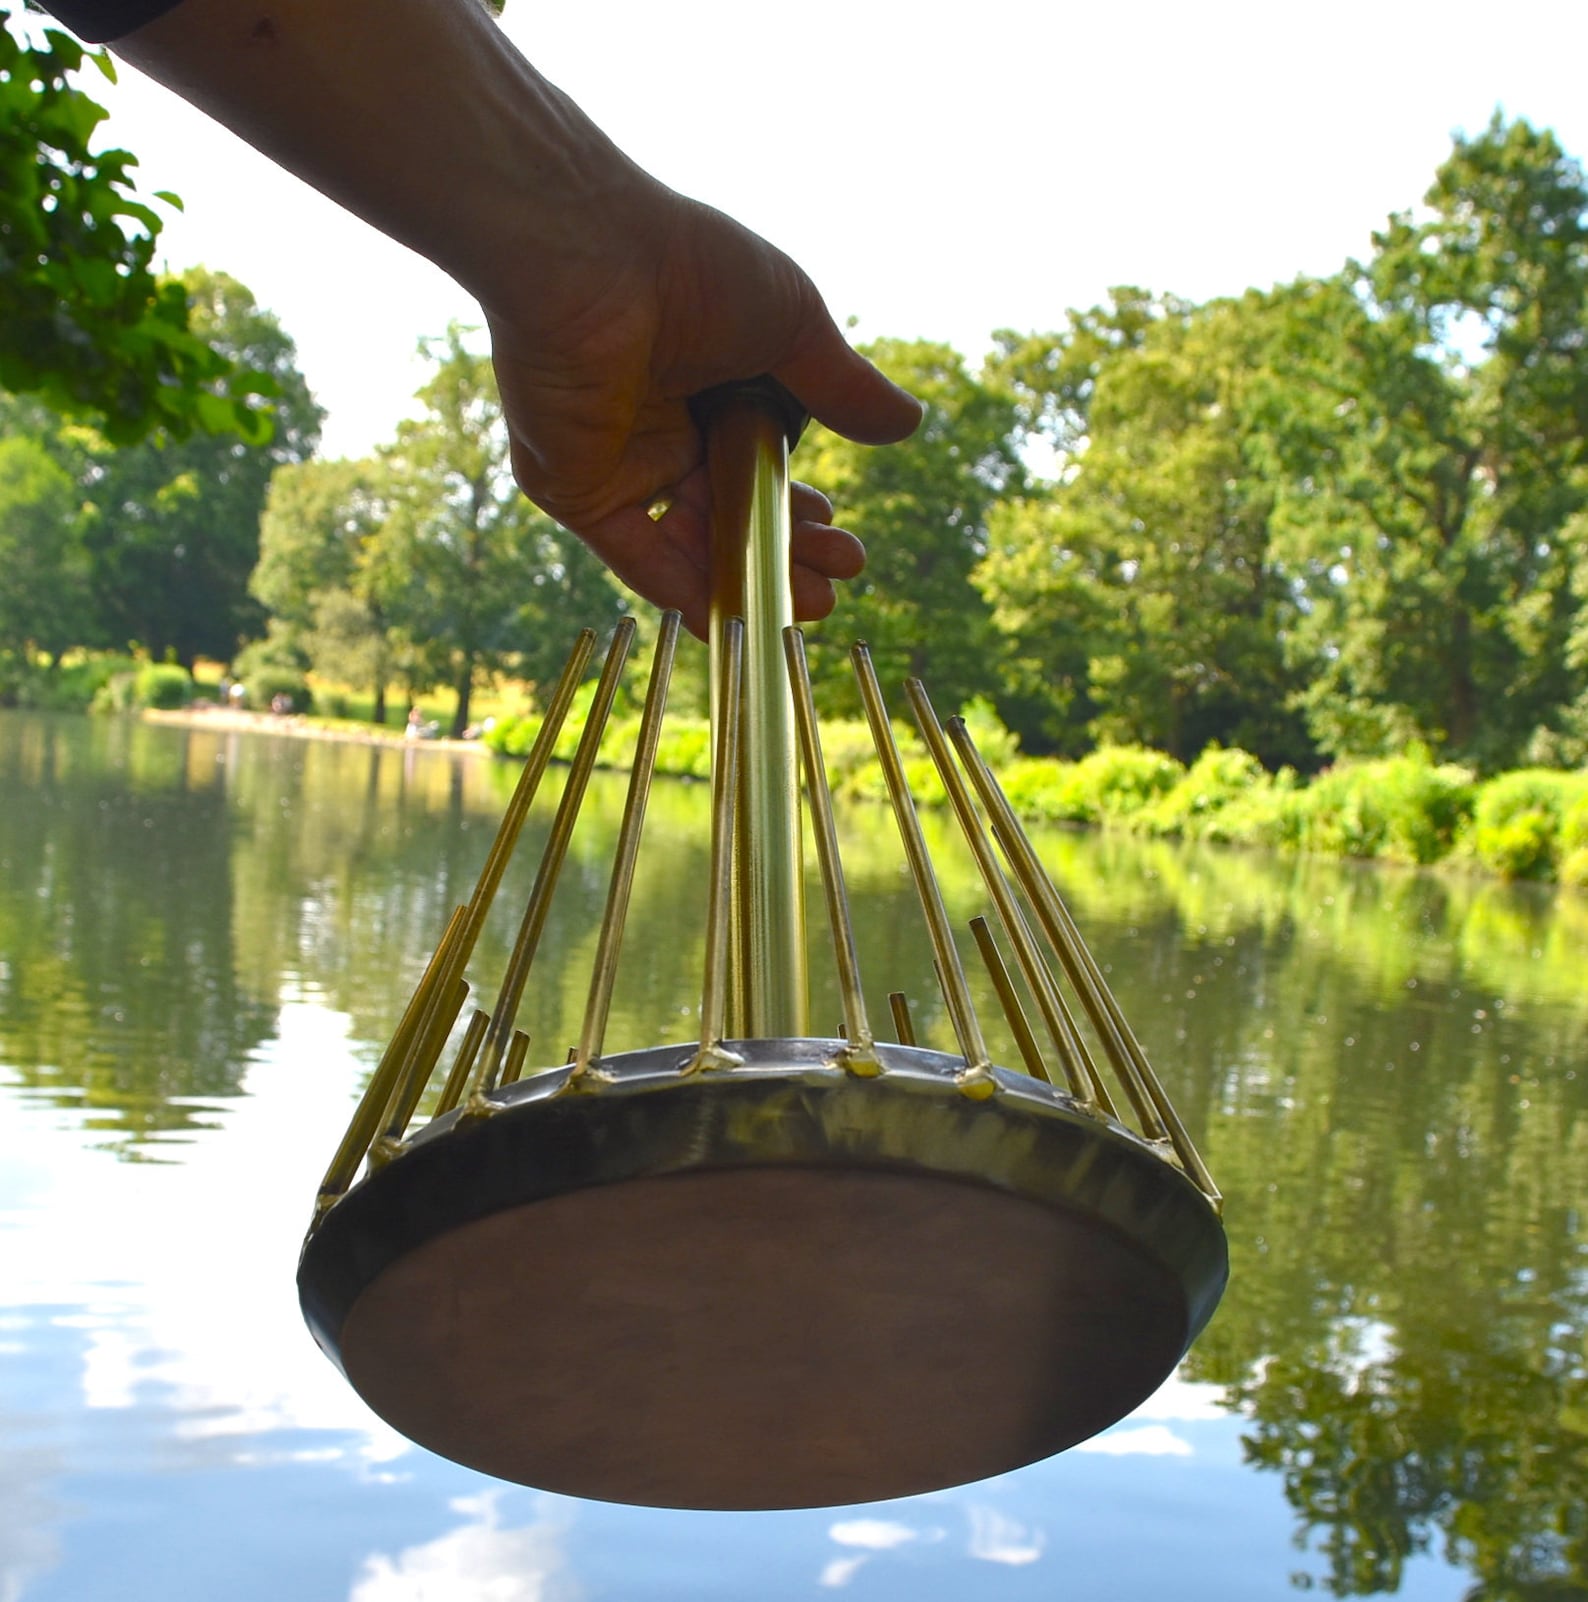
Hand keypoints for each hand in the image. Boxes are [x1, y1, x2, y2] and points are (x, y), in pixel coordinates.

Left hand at [484, 186, 921, 636]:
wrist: (599, 262)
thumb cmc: (693, 270)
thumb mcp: (794, 328)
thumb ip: (843, 387)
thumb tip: (907, 423)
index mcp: (707, 386)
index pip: (758, 467)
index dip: (797, 505)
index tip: (838, 525)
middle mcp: (662, 430)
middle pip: (731, 513)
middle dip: (789, 549)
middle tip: (839, 575)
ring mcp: (618, 464)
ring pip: (694, 544)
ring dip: (752, 578)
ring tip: (814, 602)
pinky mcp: (580, 490)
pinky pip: (639, 556)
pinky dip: (690, 590)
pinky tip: (741, 614)